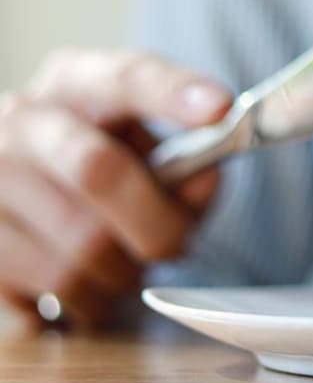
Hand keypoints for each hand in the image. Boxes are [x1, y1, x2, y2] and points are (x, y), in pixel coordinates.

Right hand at [0, 50, 229, 329]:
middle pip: (99, 170)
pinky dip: (89, 303)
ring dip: (124, 275)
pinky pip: (53, 292)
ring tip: (125, 266)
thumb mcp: (157, 153)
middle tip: (176, 246)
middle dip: (158, 224)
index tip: (220, 109)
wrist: (34, 202)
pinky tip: (88, 285)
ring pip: (81, 248)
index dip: (174, 93)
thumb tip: (200, 180)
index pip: (125, 78)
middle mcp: (22, 122)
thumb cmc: (115, 174)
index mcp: (76, 84)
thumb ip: (193, 163)